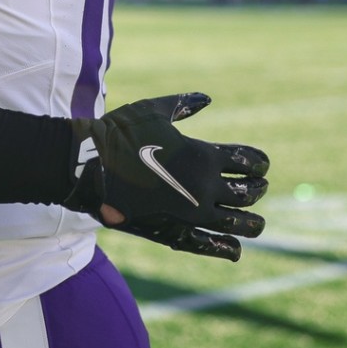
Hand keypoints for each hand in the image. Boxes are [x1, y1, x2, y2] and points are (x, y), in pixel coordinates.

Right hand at [64, 92, 269, 260]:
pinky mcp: (174, 231)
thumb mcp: (152, 110)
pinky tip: (235, 249)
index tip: (260, 166)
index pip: (250, 161)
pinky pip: (209, 245)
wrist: (86, 164)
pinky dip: (226, 249)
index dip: (260, 164)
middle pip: (249, 193)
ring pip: (237, 223)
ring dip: (252, 224)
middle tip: (258, 189)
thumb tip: (206, 98)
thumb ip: (183, 105)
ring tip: (256, 223)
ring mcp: (191, 212)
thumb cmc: (118, 133)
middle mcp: (204, 185)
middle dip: (257, 190)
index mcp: (203, 155)